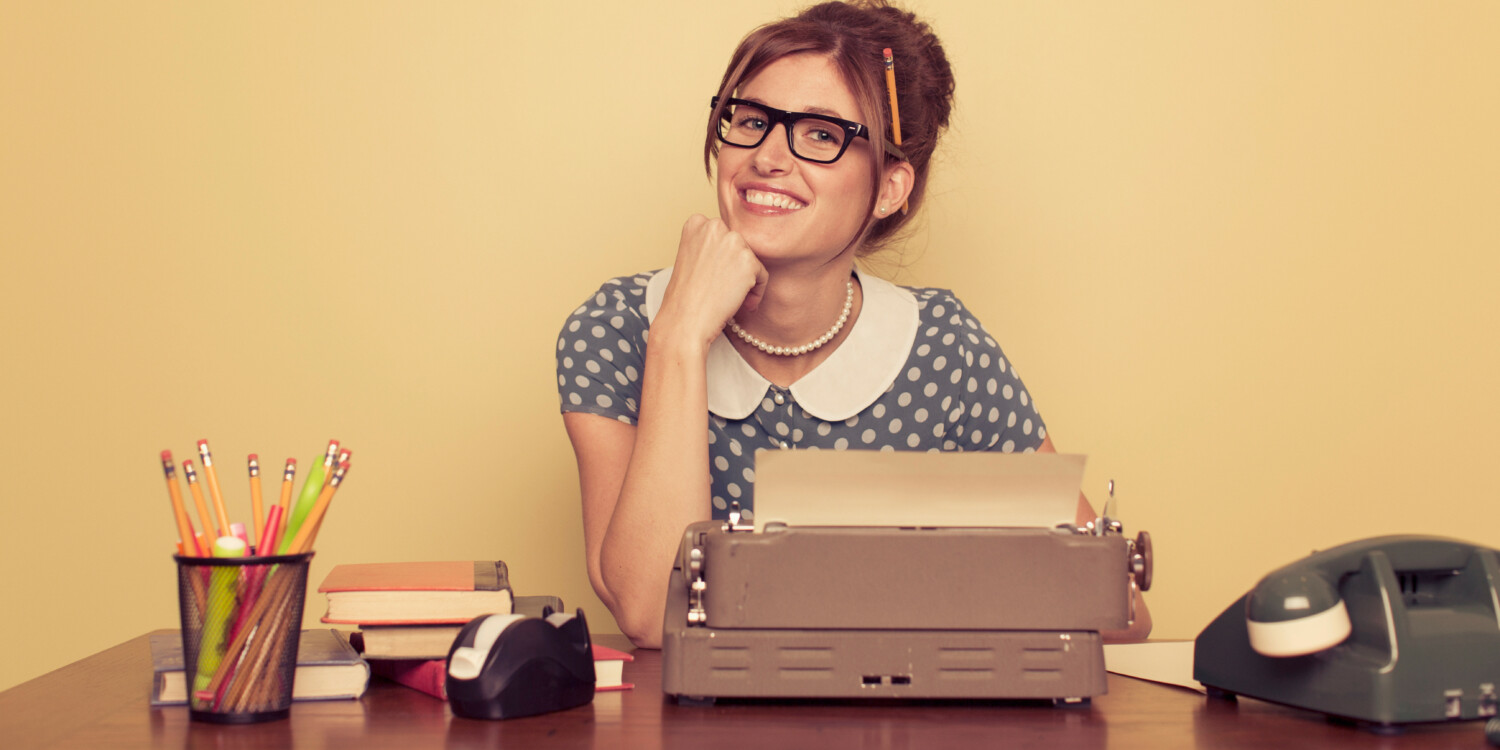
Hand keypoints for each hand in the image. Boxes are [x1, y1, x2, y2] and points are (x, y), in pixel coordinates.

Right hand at [658, 215, 768, 347]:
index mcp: (696, 223)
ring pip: (752, 260)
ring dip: (747, 281)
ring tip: (732, 299)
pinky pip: (763, 276)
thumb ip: (709, 246)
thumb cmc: (684, 297)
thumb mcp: (690, 258)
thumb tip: (734, 251)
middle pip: (739, 246)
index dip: (722, 259)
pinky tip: (743, 304)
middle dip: (736, 268)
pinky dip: (757, 292)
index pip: (723, 235)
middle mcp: (715, 226)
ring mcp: (732, 241)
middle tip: (723, 289)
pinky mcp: (748, 261)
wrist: (684, 321)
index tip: (715, 276)